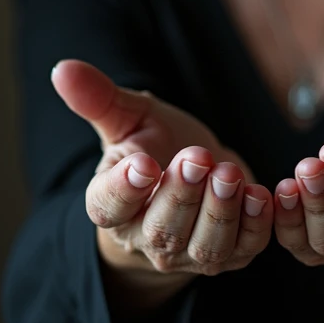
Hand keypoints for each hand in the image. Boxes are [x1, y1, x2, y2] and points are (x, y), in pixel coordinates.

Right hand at [51, 60, 272, 294]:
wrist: (195, 177)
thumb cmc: (155, 147)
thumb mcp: (128, 118)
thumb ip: (99, 99)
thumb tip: (63, 68)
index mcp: (114, 205)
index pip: (108, 206)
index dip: (124, 189)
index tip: (143, 164)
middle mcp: (149, 237)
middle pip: (161, 231)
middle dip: (181, 195)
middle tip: (198, 157)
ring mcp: (192, 253)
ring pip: (204, 247)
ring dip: (220, 212)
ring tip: (228, 173)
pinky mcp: (233, 253)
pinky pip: (245, 249)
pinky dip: (256, 225)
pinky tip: (260, 193)